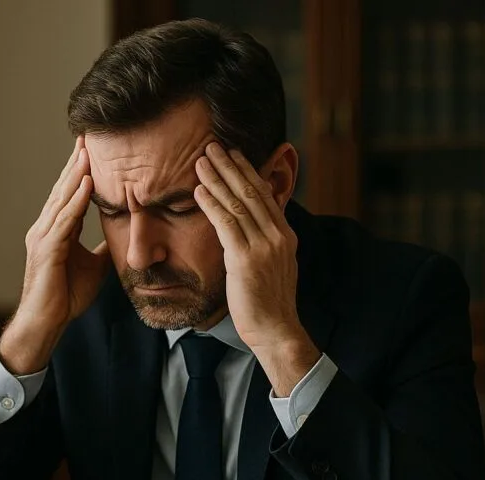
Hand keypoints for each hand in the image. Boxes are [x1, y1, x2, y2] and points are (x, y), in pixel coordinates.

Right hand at [0, 137, 110, 374]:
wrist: (46, 322)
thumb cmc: (65, 297)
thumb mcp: (94, 267)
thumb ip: (105, 248)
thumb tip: (125, 236)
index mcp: (56, 231)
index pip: (70, 195)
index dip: (80, 172)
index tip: (91, 150)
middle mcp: (45, 228)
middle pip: (63, 189)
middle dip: (76, 164)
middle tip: (87, 138)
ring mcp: (43, 237)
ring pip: (62, 199)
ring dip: (76, 175)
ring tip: (87, 153)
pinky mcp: (46, 249)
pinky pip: (64, 220)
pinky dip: (75, 201)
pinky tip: (86, 184)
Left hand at [194, 142, 319, 396]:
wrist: (276, 330)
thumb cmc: (268, 303)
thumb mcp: (272, 266)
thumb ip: (263, 243)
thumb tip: (249, 228)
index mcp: (285, 235)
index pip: (264, 195)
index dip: (247, 171)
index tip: (233, 154)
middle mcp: (277, 235)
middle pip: (251, 191)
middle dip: (230, 166)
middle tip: (212, 145)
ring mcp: (264, 246)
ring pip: (238, 203)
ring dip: (217, 179)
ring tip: (201, 160)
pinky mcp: (246, 259)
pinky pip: (226, 225)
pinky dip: (212, 205)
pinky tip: (199, 191)